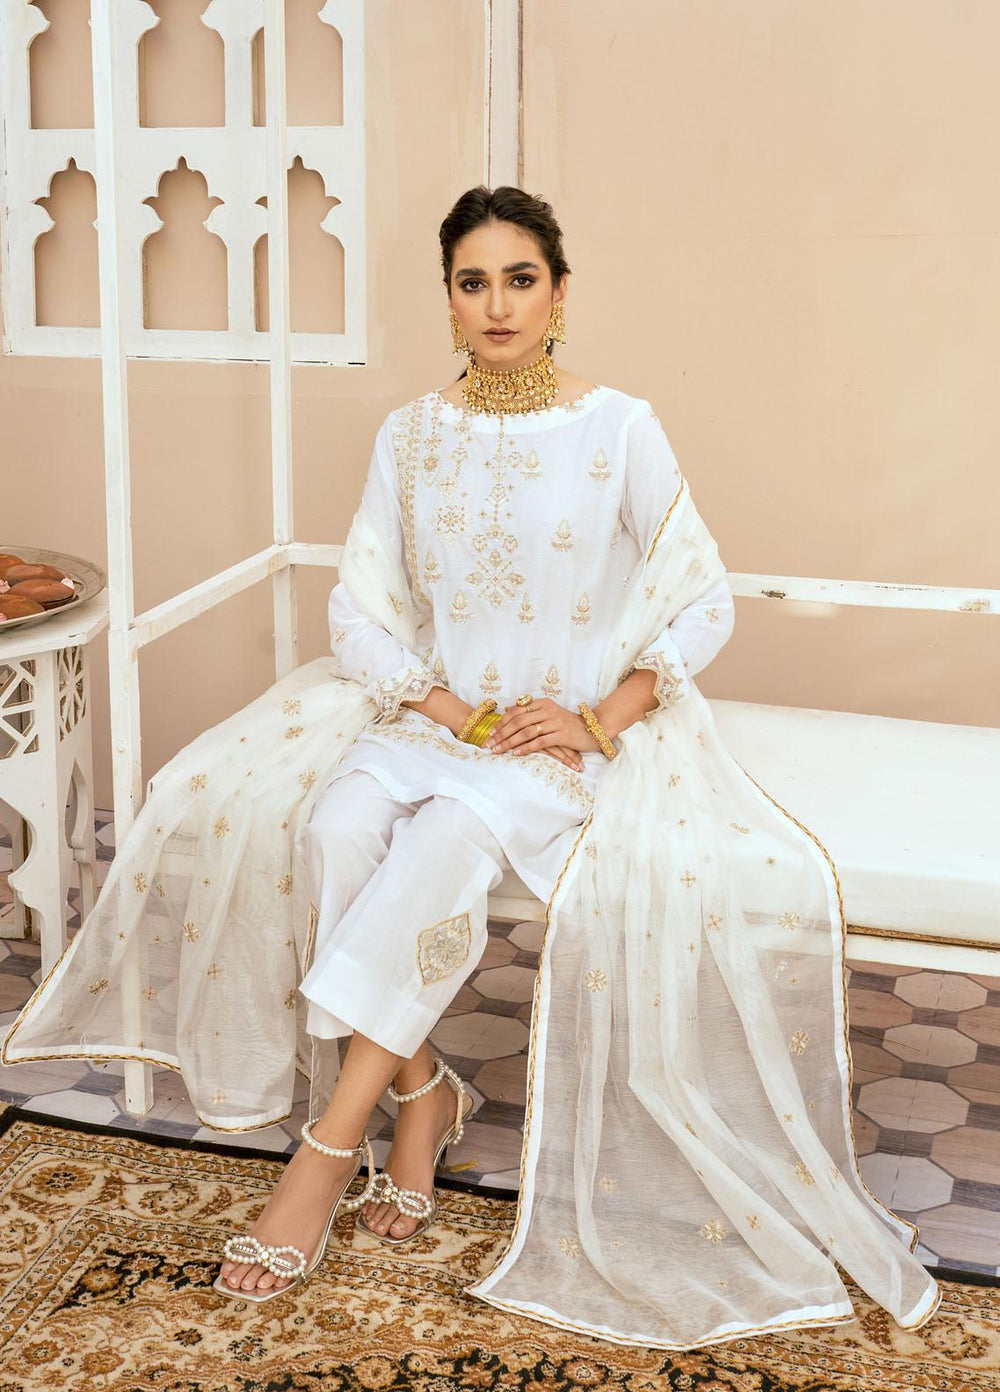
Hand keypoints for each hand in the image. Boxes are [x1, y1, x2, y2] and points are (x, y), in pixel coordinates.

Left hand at [484, 698, 604, 769]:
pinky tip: (516, 754)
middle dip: (501, 734)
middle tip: (489, 744)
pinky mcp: (562, 735)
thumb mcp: (548, 714)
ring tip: (499, 750)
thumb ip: (530, 711)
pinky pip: (540, 742)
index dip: (502, 722)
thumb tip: (508, 709)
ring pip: (526, 732)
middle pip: (518, 721)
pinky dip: (526, 748)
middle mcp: (548, 710)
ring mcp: (555, 722)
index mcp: (543, 703)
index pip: (516, 711)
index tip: (490, 733)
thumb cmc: (567, 724)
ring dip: (510, 742)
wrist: (592, 729)